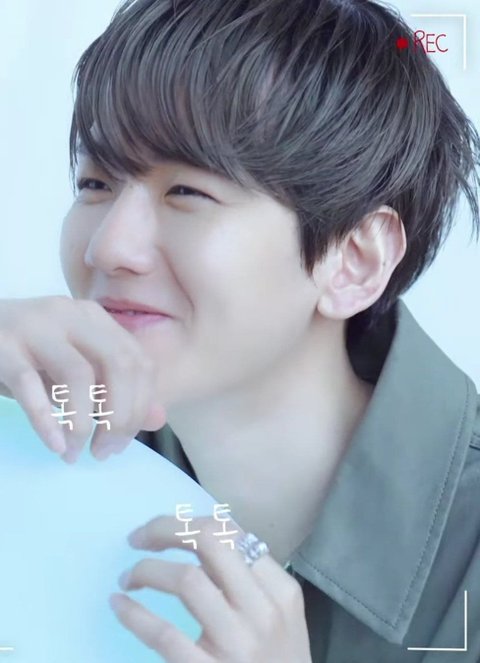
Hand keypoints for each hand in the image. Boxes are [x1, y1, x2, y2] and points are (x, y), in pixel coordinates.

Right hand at [0, 296, 165, 462]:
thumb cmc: (26, 356)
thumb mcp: (74, 370)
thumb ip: (115, 391)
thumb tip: (158, 419)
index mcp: (95, 319)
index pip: (139, 361)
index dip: (140, 406)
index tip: (122, 441)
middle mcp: (71, 315)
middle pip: (119, 365)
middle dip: (120, 416)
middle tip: (104, 451)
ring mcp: (36, 326)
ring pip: (79, 375)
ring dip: (84, 423)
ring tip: (76, 452)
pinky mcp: (3, 345)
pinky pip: (30, 385)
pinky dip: (47, 420)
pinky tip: (56, 444)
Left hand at [109, 515, 311, 662]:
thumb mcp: (278, 616)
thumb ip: (247, 579)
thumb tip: (195, 541)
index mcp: (280, 590)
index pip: (232, 532)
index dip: (188, 521)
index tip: (162, 529)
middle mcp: (262, 610)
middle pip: (210, 541)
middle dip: (165, 529)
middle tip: (137, 538)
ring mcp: (237, 644)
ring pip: (187, 580)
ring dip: (147, 570)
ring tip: (128, 577)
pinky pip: (165, 635)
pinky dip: (134, 614)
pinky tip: (118, 604)